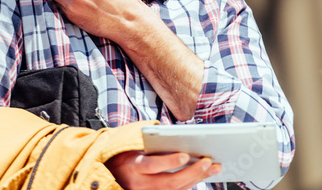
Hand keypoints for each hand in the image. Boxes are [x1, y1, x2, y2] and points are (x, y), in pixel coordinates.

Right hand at [105, 151, 221, 189]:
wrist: (109, 173)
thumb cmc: (124, 154)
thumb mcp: (131, 144)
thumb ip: (149, 142)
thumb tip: (174, 136)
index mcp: (134, 165)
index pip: (153, 165)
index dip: (169, 162)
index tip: (185, 155)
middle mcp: (140, 183)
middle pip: (169, 182)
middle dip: (192, 172)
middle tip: (209, 161)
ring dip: (196, 179)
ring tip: (213, 168)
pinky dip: (189, 185)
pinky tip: (201, 176)